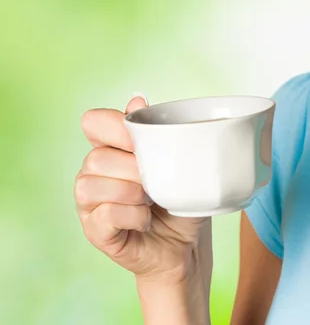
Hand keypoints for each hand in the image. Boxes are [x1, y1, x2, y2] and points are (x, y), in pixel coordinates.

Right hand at [74, 94, 212, 285]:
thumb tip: (136, 99)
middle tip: (156, 178)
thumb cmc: (180, 196)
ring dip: (130, 191)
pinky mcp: (95, 231)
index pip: (93, 121)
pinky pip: (104, 215)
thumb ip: (157, 130)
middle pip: (96, 157)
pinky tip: (146, 218)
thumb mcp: (176, 159)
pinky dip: (131, 215)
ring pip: (91, 184)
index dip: (116, 127)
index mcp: (112, 147)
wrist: (187, 242)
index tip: (142, 141)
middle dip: (132, 167)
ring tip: (151, 200)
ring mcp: (91, 203)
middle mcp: (94, 172)